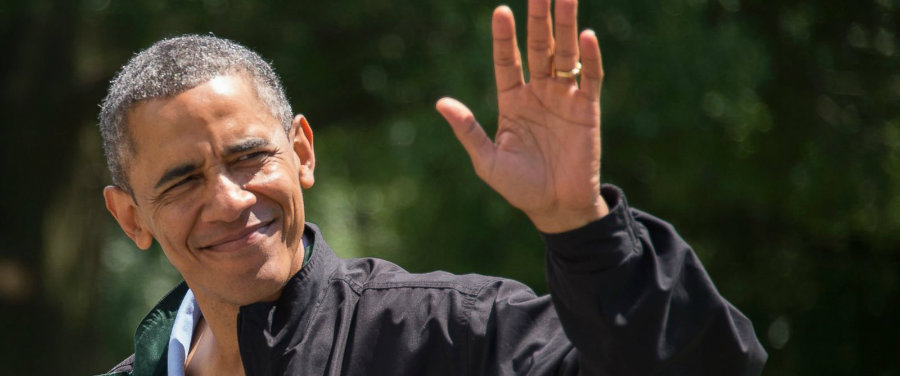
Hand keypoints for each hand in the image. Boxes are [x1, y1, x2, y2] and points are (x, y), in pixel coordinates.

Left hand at [436, 0, 607, 232]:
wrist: (556, 208)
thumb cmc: (520, 187)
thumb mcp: (487, 161)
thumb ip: (468, 130)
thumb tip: (440, 103)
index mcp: (512, 101)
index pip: (507, 60)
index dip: (504, 37)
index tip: (501, 11)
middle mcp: (539, 92)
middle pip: (539, 47)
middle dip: (539, 18)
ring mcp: (564, 98)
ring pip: (565, 54)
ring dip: (566, 25)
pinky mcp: (587, 109)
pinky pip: (590, 78)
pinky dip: (590, 58)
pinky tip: (587, 37)